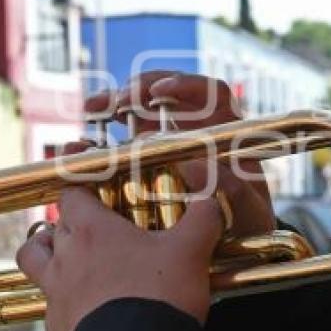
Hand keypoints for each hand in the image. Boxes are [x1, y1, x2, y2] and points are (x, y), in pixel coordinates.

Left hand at [16, 187, 222, 330]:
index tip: (98, 191)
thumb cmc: (160, 296)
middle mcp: (66, 256)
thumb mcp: (192, 250)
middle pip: (51, 226)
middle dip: (70, 223)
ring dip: (47, 253)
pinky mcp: (56, 325)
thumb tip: (210, 201)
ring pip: (34, 259)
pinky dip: (62, 297)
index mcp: (93, 230)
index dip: (83, 189)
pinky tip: (87, 303)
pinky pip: (50, 302)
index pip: (72, 194)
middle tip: (98, 228)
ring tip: (70, 257)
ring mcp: (56, 291)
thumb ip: (202, 218)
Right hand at [87, 71, 276, 237]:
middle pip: (169, 93)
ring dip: (117, 103)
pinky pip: (123, 137)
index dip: (187, 85)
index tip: (160, 93)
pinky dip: (104, 132)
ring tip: (94, 108)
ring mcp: (170, 140)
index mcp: (228, 132)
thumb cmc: (247, 224)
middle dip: (142, 89)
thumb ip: (227, 187)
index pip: (212, 93)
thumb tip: (189, 163)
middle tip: (119, 100)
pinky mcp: (145, 158)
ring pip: (142, 110)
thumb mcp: (247, 209)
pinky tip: (84, 135)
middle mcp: (197, 129)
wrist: (230, 245)